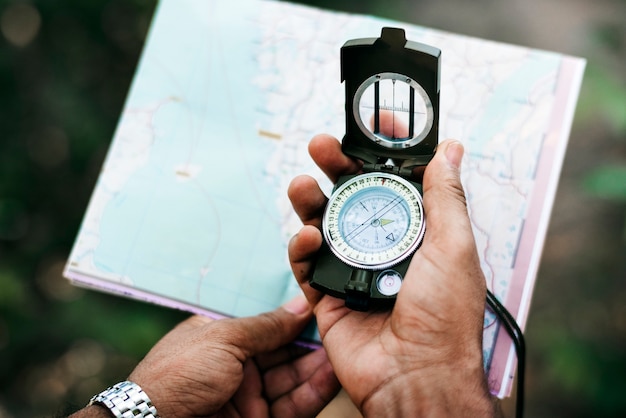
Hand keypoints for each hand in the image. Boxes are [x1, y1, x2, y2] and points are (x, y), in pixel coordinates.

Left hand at [74, 296, 339, 417]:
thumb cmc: (176, 376)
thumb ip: (266, 326)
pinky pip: (293, 405)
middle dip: (312, 343)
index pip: (268, 326)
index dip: (295, 319)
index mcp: (222, 339)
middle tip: (343, 328)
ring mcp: (249, 397)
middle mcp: (237, 367)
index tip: (323, 309)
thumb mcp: (223, 339)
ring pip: (293, 379)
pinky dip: (314, 392)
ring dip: (318, 367)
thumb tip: (299, 305)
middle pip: (284, 353)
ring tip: (346, 350)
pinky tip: (333, 375)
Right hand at [288, 135, 500, 416]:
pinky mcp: (328, 294)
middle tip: (322, 146)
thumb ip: (445, 197)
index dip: (382, 153)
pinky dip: (301, 247)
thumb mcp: (453, 247)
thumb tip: (452, 151)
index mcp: (418, 233)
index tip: (372, 125)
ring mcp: (354, 270)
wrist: (417, 377)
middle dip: (336, 168)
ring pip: (323, 224)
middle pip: (352, 197)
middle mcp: (383, 247)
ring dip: (310, 201)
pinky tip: (307, 237)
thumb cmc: (445, 318)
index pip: (395, 182)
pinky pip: (306, 263)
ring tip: (301, 183)